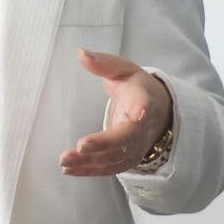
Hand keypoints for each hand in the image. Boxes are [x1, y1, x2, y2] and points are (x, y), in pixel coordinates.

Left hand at [61, 48, 173, 176]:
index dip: (141, 108)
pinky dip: (88, 171)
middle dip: (103, 144)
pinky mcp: (126, 159)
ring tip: (64, 161)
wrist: (159, 112)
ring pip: (114, 158)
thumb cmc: (136, 88)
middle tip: (80, 146)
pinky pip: (108, 169)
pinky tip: (68, 170)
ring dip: (89, 162)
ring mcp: (135, 147)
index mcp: (143, 99)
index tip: (137, 112)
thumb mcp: (123, 70)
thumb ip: (102, 64)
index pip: (144, 104)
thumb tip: (80, 53)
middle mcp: (141, 127)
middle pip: (126, 139)